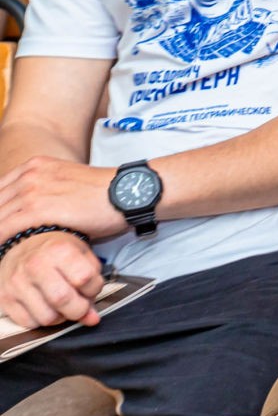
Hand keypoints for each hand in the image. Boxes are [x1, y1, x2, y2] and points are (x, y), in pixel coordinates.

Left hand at [0, 157, 123, 242]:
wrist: (127, 193)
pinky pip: (5, 227)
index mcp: (36, 165)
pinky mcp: (39, 208)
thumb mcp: (68, 182)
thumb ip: (46, 190)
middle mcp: (31, 173)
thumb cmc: (103, 195)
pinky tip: (0, 250)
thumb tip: (30, 213)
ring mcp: (33, 189)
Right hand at [0, 231, 103, 328]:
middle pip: (62, 300)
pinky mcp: (5, 298)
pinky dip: (41, 321)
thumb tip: (92, 319)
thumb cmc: (58, 253)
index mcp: (59, 250)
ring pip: (46, 317)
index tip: (92, 288)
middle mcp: (35, 265)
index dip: (94, 289)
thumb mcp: (82, 255)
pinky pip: (29, 323)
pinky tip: (46, 307)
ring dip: (60, 317)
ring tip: (62, 306)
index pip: (84, 278)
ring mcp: (17, 283)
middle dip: (79, 309)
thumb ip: (93, 284)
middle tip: (81, 305)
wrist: (23, 247)